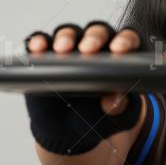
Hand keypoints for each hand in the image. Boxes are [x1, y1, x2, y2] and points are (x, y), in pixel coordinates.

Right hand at [24, 20, 143, 113]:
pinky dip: (38, 42)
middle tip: (88, 49)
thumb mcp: (116, 118)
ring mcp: (70, 50)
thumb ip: (121, 109)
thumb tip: (114, 99)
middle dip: (94, 37)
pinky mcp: (46, 56)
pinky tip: (37, 48)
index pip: (128, 40)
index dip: (125, 41)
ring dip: (66, 37)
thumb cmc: (99, 119)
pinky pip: (42, 43)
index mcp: (120, 58)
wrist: (70, 132)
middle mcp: (96, 48)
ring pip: (69, 33)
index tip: (119, 50)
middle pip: (97, 32)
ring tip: (62, 49)